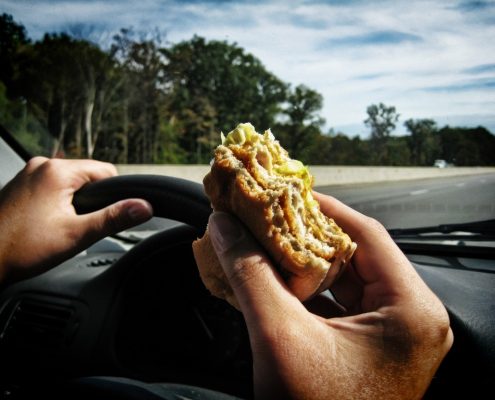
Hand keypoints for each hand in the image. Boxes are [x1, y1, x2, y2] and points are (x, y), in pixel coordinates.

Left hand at [0, 157, 152, 282]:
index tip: (103, 216)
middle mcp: (40, 165)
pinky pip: (51, 188)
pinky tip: (46, 224)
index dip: (113, 194)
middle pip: (87, 177)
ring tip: (59, 227)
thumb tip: (143, 207)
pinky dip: (56, 203)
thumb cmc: (21, 248)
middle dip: (90, 201)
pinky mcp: (19, 186)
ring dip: (73, 203)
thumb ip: (113, 218)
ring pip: (69, 183)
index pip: (105, 171)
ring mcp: (27, 174)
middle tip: (76, 226)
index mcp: (57, 171)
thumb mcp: (77, 235)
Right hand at [207, 193, 452, 399]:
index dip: (321, 207)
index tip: (285, 192)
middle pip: (354, 254)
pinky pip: (338, 301)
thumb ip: (250, 275)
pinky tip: (275, 275)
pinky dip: (306, 287)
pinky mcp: (370, 345)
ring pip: (343, 277)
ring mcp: (391, 332)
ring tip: (267, 239)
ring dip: (303, 260)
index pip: (366, 233)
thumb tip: (223, 226)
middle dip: (306, 235)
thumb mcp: (279, 339)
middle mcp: (409, 316)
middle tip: (269, 215)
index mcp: (409, 309)